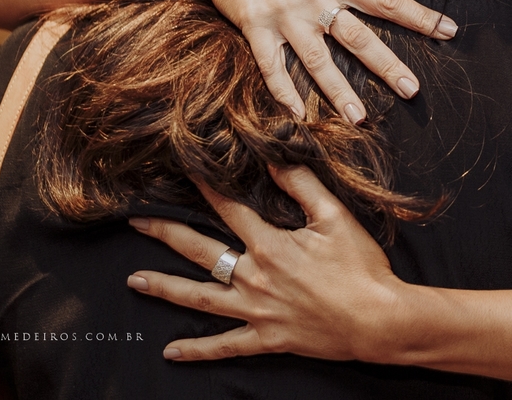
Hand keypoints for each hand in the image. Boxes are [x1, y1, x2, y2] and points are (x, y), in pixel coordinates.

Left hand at [126, 166, 404, 362]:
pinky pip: (225, 346)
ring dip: (165, 288)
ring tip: (134, 280)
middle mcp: (254, 278)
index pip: (229, 209)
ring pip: (200, 298)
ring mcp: (257, 311)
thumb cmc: (361, 268)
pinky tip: (171, 351)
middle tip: (136, 222)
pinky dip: (197, 350)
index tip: (184, 171)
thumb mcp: (336, 218)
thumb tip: (275, 160)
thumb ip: (303, 187)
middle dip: (165, 233)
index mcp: (270, 245)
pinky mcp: (267, 339)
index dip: (206, 188)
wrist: (377, 319)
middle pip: (200, 251)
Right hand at [193, 0, 456, 120]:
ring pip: (318, 59)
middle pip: (359, 37)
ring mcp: (286, 16)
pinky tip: (297, 115)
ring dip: (338, 91)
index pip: (388, 0)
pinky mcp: (256, 28)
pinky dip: (283, 91)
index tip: (450, 32)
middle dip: (387, 65)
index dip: (421, 17)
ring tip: (359, 118)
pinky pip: (271, 66)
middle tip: (413, 90)